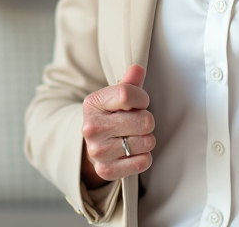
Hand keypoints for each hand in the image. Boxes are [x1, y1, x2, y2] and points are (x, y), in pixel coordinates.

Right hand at [80, 64, 155, 185]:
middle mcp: (91, 128)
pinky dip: (144, 157)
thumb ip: (129, 82)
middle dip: (147, 120)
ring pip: (147, 142)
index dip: (142, 98)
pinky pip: (143, 162)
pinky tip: (133, 152)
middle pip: (144, 121)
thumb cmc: (110, 116)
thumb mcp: (116, 96)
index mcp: (93, 103)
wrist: (94, 145)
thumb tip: (138, 68)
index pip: (128, 94)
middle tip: (137, 123)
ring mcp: (98, 151)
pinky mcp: (106, 171)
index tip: (140, 103)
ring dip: (146, 139)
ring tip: (134, 137)